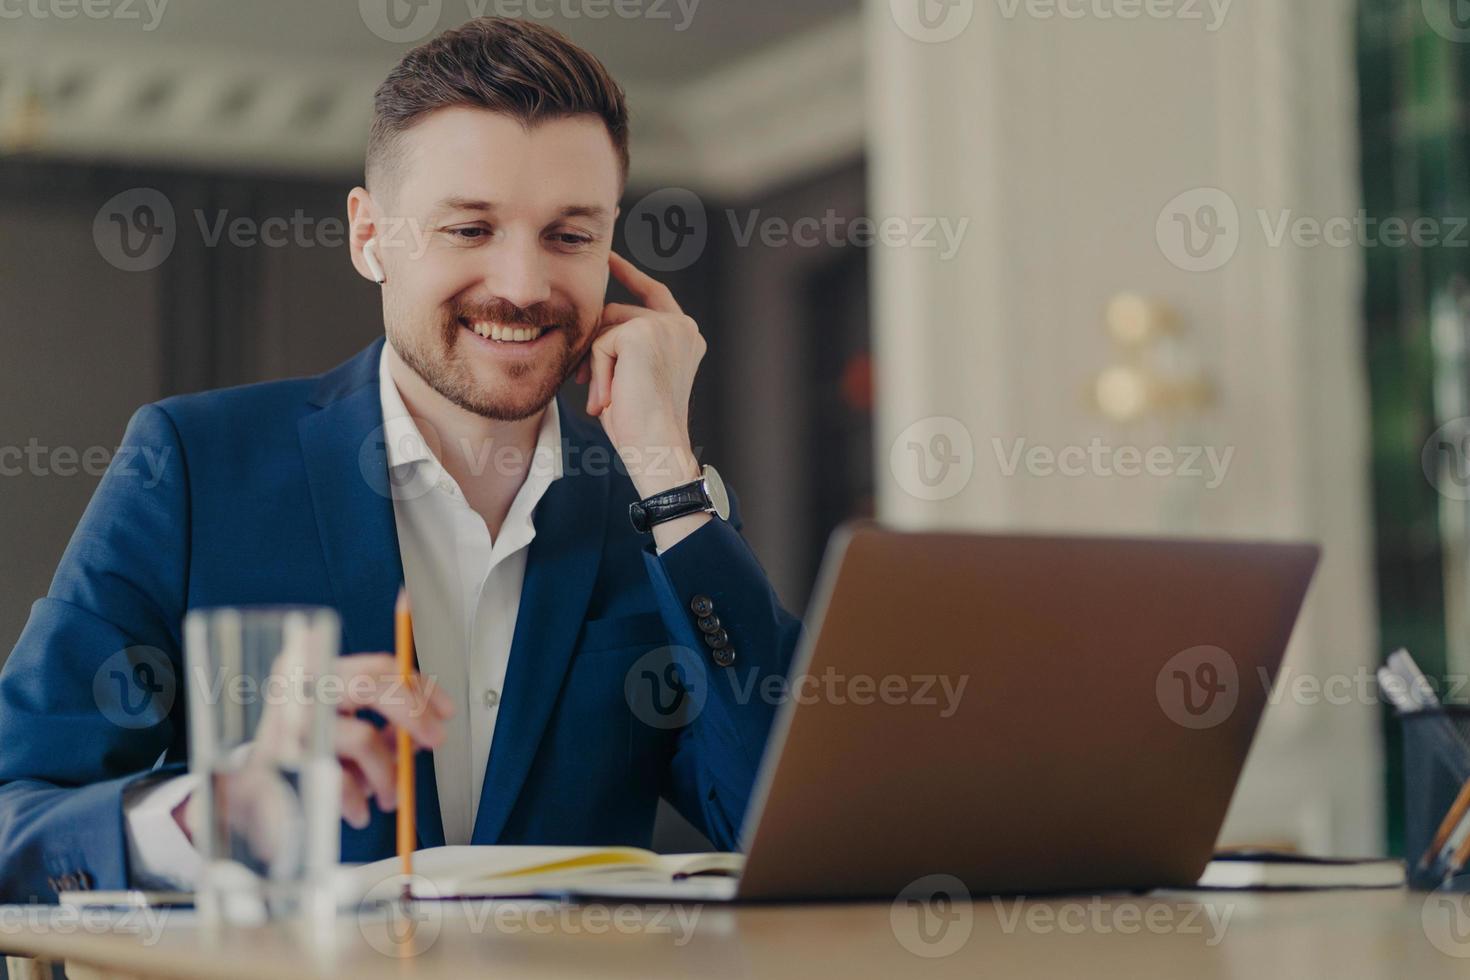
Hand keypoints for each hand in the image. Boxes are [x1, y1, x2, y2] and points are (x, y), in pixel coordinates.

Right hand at [174, 654, 453, 844]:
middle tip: (433, 742)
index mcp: (315, 665)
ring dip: (387, 772)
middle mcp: (299, 686)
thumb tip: (426, 725)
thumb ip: (379, 718)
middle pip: (372, 685)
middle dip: (413, 715)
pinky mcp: (279, 762)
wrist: (233, 786)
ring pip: (361, 738)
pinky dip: (355, 797)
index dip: (419, 688)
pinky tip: (357, 808)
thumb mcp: (340, 721)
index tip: (444, 710)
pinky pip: (336, 779)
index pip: (379, 665)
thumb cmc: (298, 746)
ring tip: (389, 794)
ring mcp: (287, 722)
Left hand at [577, 251, 705, 498]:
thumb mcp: (634, 375)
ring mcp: (665, 326)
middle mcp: (681, 326)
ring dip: (595, 366)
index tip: (609, 258)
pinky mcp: (644, 331)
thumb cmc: (641, 425)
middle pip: (614, 313)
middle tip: (588, 387)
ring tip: (608, 398)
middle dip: (594, 349)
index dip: (628, 274)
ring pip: (604, 329)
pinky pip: (600, 343)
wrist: (656, 448)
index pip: (652, 292)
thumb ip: (624, 345)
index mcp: (685, 335)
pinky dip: (596, 372)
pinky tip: (611, 395)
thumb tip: (594, 325)